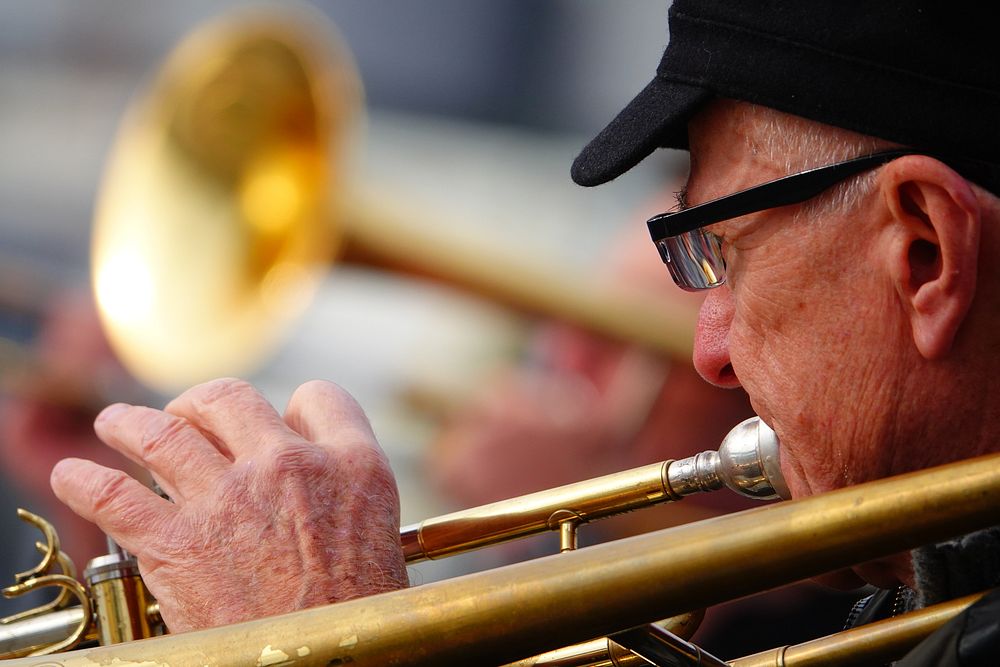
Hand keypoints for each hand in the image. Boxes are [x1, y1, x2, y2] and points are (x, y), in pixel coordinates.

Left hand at [50, 378, 406, 631]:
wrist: (325, 661)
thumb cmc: (357, 611)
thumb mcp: (377, 529)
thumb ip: (345, 486)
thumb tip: (307, 470)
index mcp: (350, 464)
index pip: (317, 398)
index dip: (295, 409)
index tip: (277, 425)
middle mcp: (287, 466)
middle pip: (230, 399)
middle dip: (199, 403)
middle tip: (184, 416)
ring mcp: (229, 500)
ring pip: (163, 433)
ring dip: (130, 423)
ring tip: (116, 422)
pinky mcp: (177, 545)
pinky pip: (115, 495)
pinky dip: (85, 482)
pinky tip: (72, 475)